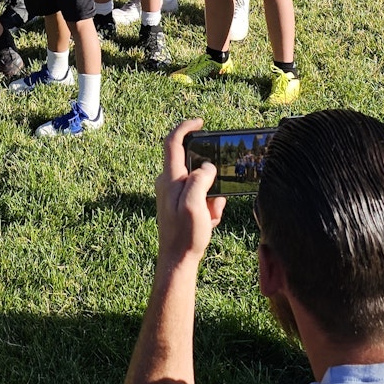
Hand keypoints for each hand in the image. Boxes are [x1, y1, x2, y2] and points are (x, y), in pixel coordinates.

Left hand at [155, 120, 226, 270]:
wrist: (178, 260)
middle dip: (210, 179)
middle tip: (214, 198)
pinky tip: (208, 222)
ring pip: (201, 184)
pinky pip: (200, 198)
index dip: (185, 128)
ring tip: (210, 216)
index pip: (173, 143)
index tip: (200, 122)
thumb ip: (200, 180)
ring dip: (212, 198)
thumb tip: (207, 166)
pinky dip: (209, 208)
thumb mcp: (195, 204)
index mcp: (169, 178)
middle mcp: (168, 183)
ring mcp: (173, 195)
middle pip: (193, 166)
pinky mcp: (180, 205)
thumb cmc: (185, 234)